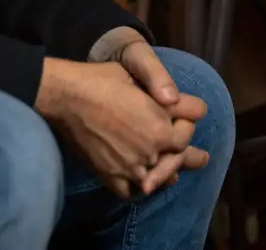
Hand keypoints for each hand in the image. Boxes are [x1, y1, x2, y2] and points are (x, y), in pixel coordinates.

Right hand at [35, 58, 205, 199]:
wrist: (65, 95)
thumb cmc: (101, 79)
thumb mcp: (138, 76)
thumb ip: (169, 95)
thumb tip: (199, 110)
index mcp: (159, 127)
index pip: (186, 134)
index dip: (186, 124)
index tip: (184, 119)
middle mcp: (148, 152)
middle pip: (175, 159)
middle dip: (185, 154)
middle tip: (201, 158)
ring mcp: (129, 167)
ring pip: (156, 178)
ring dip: (163, 172)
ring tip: (172, 173)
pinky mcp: (109, 176)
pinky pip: (130, 190)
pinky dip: (136, 184)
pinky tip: (138, 178)